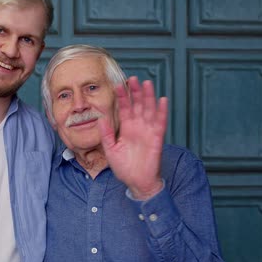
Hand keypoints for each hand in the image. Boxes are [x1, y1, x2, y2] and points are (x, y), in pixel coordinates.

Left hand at [99, 76, 167, 199]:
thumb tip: (100, 117)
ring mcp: (148, 131)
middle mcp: (138, 127)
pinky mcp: (157, 138)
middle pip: (137, 105)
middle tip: (131, 78)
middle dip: (135, 92)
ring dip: (148, 97)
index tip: (117, 84)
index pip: (124, 108)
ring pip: (149, 110)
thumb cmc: (124, 167)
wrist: (136, 182)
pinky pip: (160, 122)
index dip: (122, 97)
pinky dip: (162, 111)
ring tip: (146, 83)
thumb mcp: (110, 149)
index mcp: (126, 128)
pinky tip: (162, 100)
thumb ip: (106, 133)